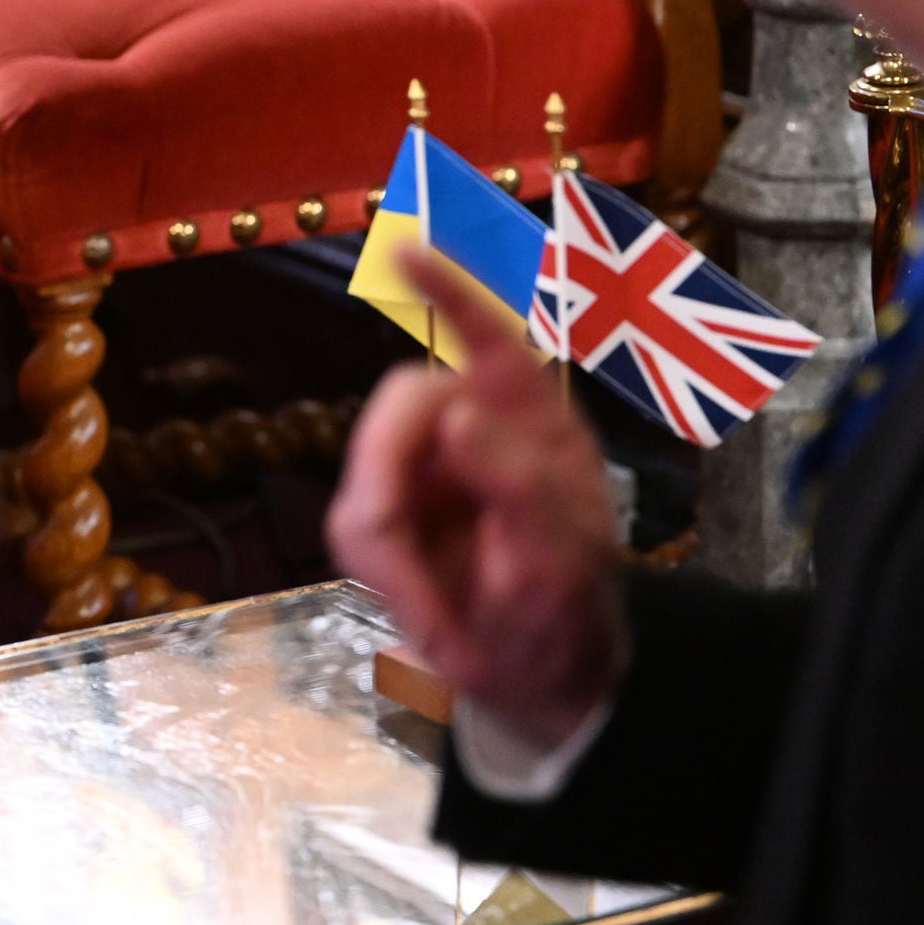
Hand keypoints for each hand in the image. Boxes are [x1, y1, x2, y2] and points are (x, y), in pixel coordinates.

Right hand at [326, 242, 623, 752]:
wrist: (543, 675)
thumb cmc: (569, 604)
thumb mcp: (564, 553)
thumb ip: (517, 481)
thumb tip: (454, 412)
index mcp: (530, 417)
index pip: (487, 335)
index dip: (449, 289)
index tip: (407, 249)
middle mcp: (472, 425)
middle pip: (403, 401)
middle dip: (394, 473)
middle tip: (405, 554)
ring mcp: (424, 468)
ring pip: (367, 474)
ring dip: (394, 551)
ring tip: (441, 615)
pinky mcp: (387, 511)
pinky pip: (354, 522)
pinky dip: (386, 576)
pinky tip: (424, 610)